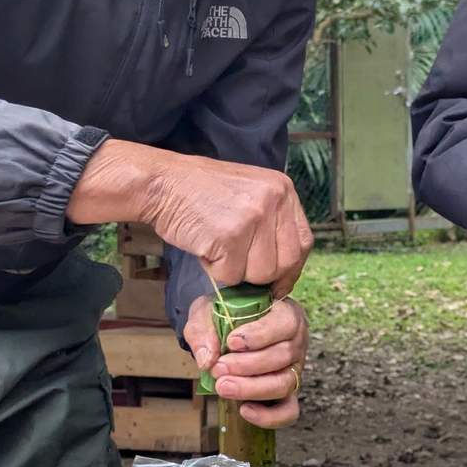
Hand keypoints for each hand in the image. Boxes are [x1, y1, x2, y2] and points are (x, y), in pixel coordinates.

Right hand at [69, 140, 313, 297]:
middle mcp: (274, 200)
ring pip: (260, 274)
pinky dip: (215, 272)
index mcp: (283, 189)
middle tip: (239, 269)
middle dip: (262, 276)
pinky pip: (231, 276)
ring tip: (216, 247)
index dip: (291, 268)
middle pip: (286, 263)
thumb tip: (285, 271)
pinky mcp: (230, 236)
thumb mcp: (249, 194)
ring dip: (236, 272)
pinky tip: (204, 248)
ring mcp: (253, 217)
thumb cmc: (201, 193)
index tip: (277, 283)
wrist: (163, 183)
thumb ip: (271, 223)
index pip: (303, 242)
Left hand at [184, 295, 307, 428]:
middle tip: (218, 368)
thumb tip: (207, 359)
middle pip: (283, 356)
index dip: (260, 335)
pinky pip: (288, 411)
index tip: (231, 342)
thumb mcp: (207, 313)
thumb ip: (203, 330)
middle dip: (247, 365)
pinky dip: (268, 416)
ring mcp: (294, 368)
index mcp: (285, 313)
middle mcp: (296, 341)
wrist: (224, 333)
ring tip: (223, 386)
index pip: (285, 324)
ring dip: (252, 388)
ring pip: (284, 383)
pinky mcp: (287, 392)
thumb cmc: (223, 317)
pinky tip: (244, 410)